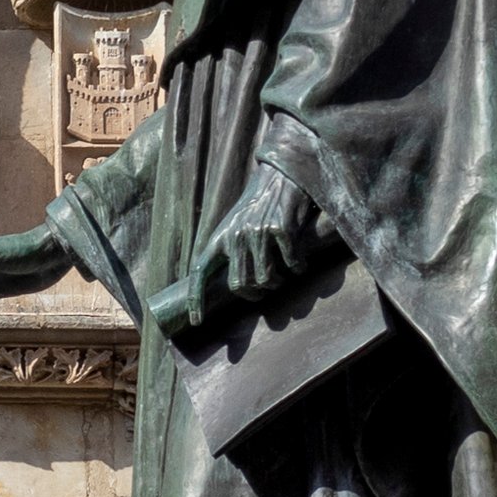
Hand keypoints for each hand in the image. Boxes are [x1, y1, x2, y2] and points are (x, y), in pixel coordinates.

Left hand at [153, 187, 334, 342]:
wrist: (281, 175)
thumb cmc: (259, 205)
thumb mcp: (235, 225)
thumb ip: (232, 251)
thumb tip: (239, 287)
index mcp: (220, 236)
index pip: (200, 272)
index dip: (196, 299)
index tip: (197, 321)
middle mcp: (235, 236)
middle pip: (240, 285)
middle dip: (256, 294)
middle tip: (266, 290)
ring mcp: (258, 233)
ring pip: (266, 279)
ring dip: (278, 282)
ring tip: (284, 274)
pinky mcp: (281, 229)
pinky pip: (291, 265)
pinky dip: (298, 268)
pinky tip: (300, 262)